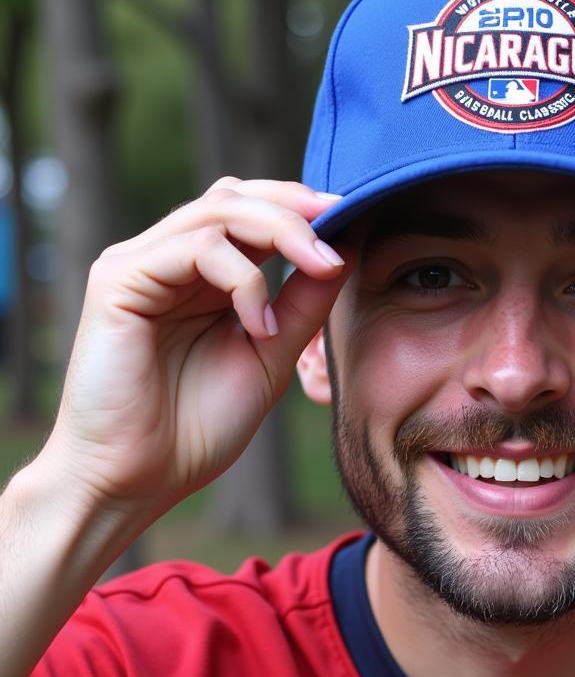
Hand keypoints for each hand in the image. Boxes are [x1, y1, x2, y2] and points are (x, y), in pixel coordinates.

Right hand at [43, 177, 348, 518]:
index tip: (354, 217)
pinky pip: (193, 249)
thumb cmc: (196, 426)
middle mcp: (168, 259)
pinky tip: (261, 325)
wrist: (138, 479)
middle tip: (343, 220)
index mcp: (203, 275)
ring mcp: (140, 265)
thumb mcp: (271, 355)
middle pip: (237, 196)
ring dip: (282, 232)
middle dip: (298, 206)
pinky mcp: (118, 280)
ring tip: (321, 268)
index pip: (253, 212)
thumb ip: (303, 304)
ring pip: (219, 210)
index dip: (304, 209)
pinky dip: (242, 279)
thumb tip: (343, 250)